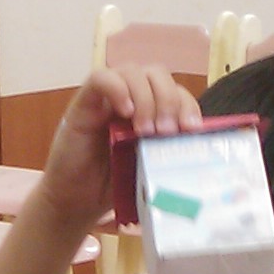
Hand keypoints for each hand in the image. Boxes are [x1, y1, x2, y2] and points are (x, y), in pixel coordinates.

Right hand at [33, 66, 202, 231]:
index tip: (191, 129)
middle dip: (168, 99)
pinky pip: (101, 79)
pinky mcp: (84, 103)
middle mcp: (131, 99)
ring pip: (133, 72)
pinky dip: (117, 89)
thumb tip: (197, 151)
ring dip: (145, 97)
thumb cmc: (113, 186)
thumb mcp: (151, 168)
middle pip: (158, 75)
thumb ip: (169, 153)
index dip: (187, 105)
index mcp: (152, 112)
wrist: (76, 202)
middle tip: (166, 131)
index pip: (177, 93)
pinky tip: (125, 112)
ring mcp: (107, 99)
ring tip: (145, 130)